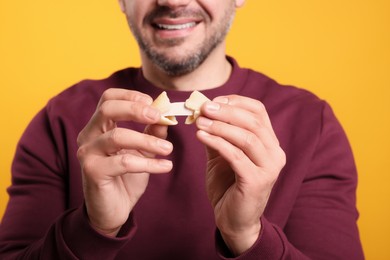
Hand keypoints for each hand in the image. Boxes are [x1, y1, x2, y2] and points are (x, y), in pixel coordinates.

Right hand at [76, 89, 172, 235]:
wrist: (113, 210)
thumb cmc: (126, 177)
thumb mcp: (142, 152)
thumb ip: (151, 134)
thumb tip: (166, 117)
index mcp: (99, 127)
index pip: (108, 99)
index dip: (130, 95)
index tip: (152, 102)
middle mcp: (88, 136)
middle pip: (107, 109)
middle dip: (136, 109)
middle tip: (159, 117)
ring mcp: (87, 153)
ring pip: (117, 137)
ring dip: (147, 141)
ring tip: (168, 149)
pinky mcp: (92, 172)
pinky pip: (123, 162)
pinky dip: (148, 164)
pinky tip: (165, 167)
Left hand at [195, 95, 285, 254]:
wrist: (234, 220)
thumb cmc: (229, 186)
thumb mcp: (222, 155)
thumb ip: (217, 135)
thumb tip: (202, 112)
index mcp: (269, 143)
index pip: (259, 111)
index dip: (236, 102)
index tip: (213, 101)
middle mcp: (275, 153)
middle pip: (253, 121)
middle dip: (226, 111)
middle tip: (204, 107)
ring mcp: (269, 168)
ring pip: (246, 137)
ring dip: (220, 126)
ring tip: (200, 121)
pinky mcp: (257, 181)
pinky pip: (236, 156)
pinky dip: (217, 143)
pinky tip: (201, 136)